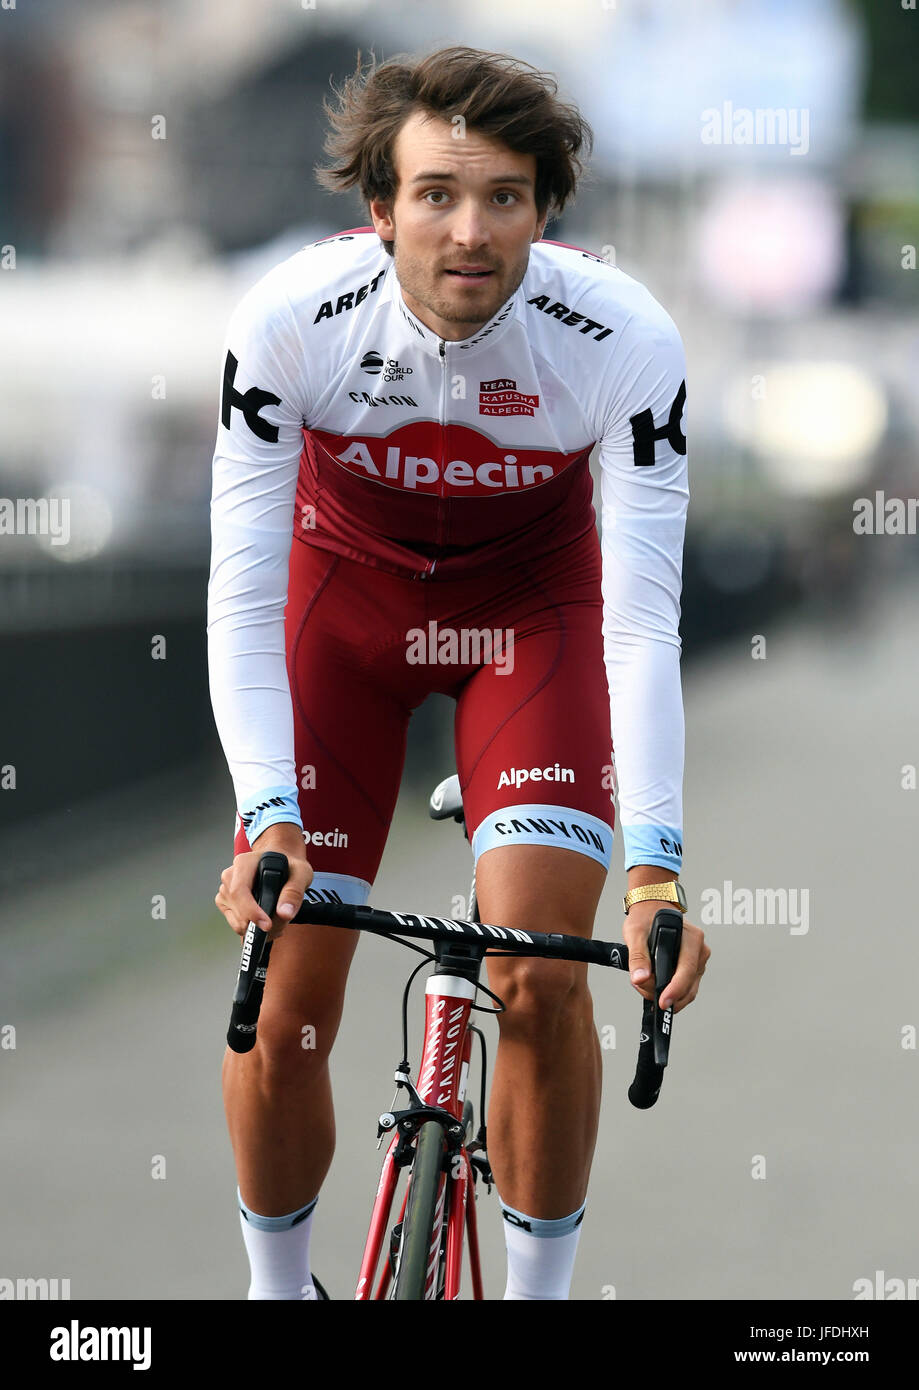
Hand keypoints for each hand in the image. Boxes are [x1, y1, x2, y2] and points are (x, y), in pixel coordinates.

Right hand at [215, 822, 312, 939]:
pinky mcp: (226, 902)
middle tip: (279, 925)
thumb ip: (294, 892)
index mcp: (244, 863)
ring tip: (276, 921)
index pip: (239, 891)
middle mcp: (231, 876)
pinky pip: (235, 922)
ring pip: (236, 919)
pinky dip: (250, 928)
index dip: (252, 911)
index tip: (267, 924)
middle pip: (237, 908)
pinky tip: (264, 920)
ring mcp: (226, 890)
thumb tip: (284, 913)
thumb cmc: (288, 866)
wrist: (281, 863)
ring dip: (255, 927)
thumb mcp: (300, 873)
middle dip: (258, 924)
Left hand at [622, 902, 709, 1013]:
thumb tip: (640, 978)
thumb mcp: (636, 933)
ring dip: (666, 994)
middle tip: (643, 989)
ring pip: (687, 990)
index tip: (663, 1002)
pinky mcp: (693, 968)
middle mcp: (699, 950)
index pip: (687, 970)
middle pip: (689, 985)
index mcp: (691, 938)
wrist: (651, 910)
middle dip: (666, 994)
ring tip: (644, 985)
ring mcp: (698, 961)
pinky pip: (685, 987)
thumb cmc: (646, 918)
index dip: (675, 989)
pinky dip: (669, 991)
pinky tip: (653, 986)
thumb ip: (638, 956)